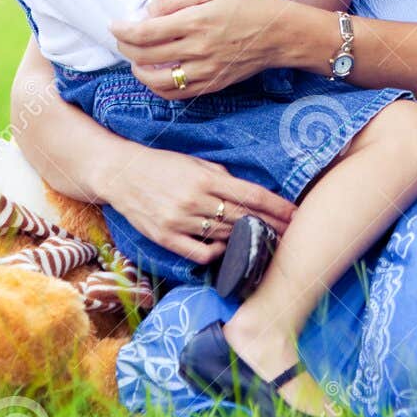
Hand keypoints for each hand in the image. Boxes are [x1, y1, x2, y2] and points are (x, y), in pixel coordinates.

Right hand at [101, 142, 295, 264]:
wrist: (120, 174)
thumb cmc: (161, 165)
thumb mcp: (195, 162)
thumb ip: (222, 177)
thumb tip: (248, 193)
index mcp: (205, 179)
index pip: (251, 196)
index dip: (277, 207)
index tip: (296, 214)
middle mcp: (194, 201)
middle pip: (243, 219)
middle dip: (270, 226)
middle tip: (289, 232)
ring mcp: (179, 221)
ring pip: (225, 236)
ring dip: (246, 239)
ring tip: (264, 242)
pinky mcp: (166, 238)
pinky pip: (200, 253)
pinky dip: (217, 253)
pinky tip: (225, 248)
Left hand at [110, 0, 280, 97]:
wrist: (280, 33)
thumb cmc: (247, 5)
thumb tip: (147, 13)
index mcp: (196, 21)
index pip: (144, 32)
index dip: (122, 30)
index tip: (114, 25)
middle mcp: (198, 49)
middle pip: (144, 56)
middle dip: (124, 47)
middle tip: (121, 38)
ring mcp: (205, 71)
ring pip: (156, 80)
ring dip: (137, 70)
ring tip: (135, 58)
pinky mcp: (212, 85)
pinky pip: (175, 94)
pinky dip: (157, 86)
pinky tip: (155, 74)